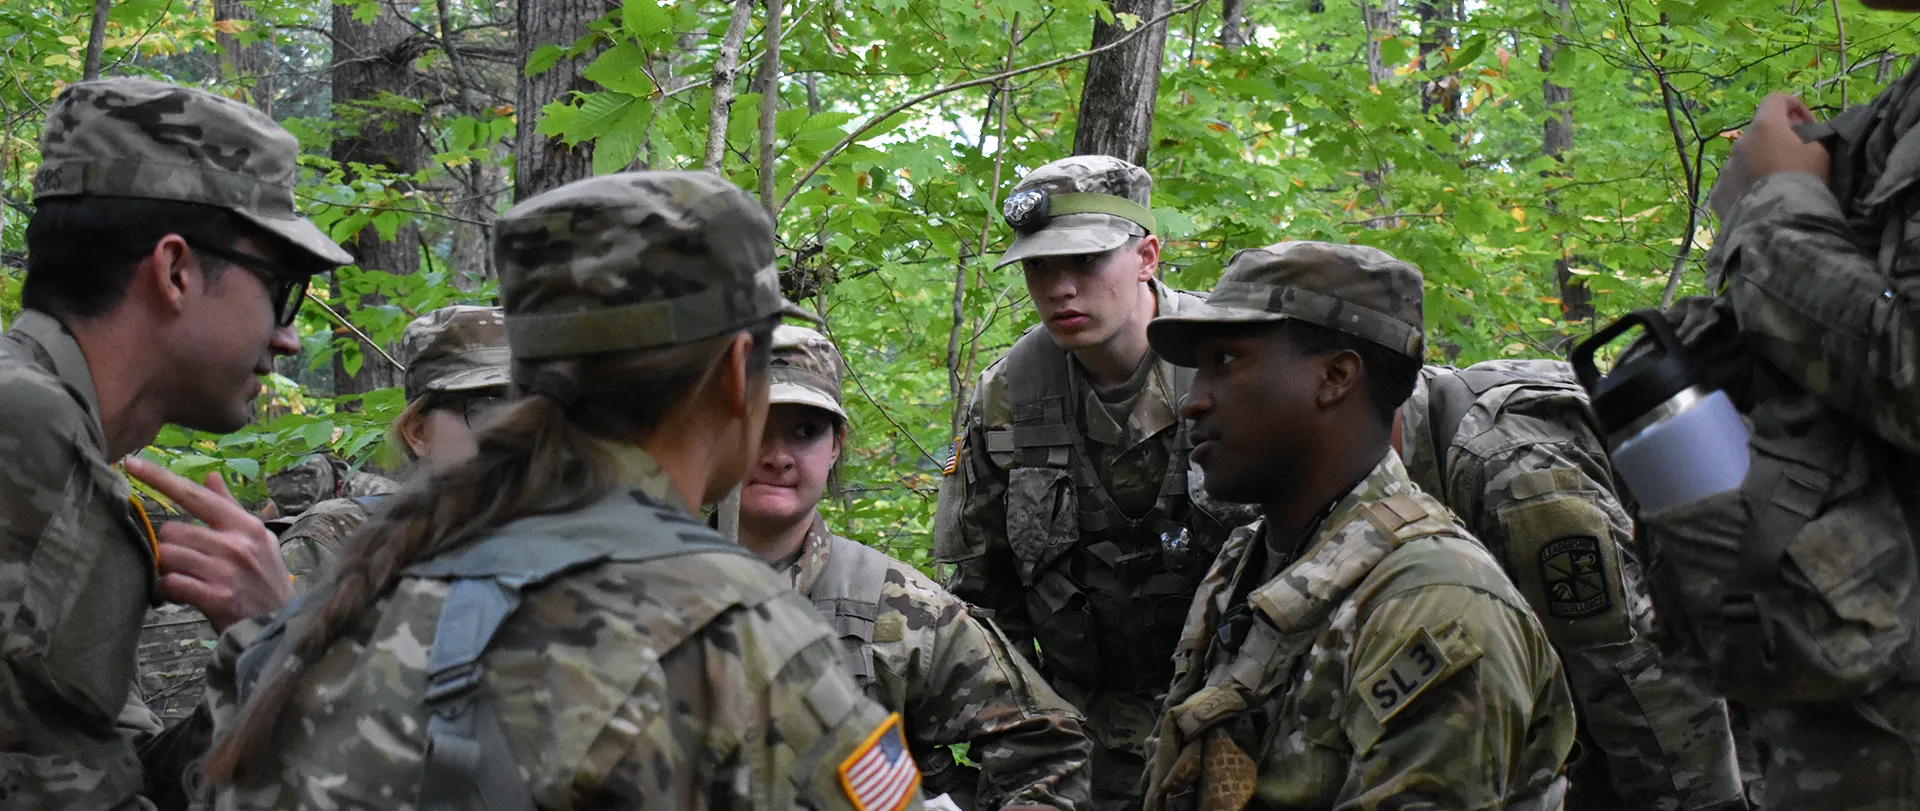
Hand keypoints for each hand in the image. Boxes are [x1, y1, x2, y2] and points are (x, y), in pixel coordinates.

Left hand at [125, 457, 292, 632]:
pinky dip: (166, 590)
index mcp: (245, 525)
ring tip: (181, 579)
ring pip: (167, 556)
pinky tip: (176, 595)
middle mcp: (236, 543)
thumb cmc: (266, 582)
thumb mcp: (258, 540)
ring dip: (166, 570)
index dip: (161, 478)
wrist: (281, 627)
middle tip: (183, 563)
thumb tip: (210, 475)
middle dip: (169, 547)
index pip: (195, 495)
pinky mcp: (216, 597)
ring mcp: (226, 570)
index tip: (132, 463)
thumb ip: (229, 508)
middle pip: (172, 531)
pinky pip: (170, 584)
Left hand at [1713, 94, 1830, 217]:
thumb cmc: (1804, 181)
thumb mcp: (1820, 152)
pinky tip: (1760, 201)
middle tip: (1793, 159)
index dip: (1793, 106)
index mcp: (1764, 127)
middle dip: (1775, 140)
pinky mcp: (1718, 193)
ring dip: (1758, 164)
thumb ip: (1809, 136)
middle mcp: (1739, 143)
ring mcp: (1725, 169)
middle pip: (1758, 133)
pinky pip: (1733, 183)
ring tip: (1776, 185)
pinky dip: (1746, 187)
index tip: (1807, 125)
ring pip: (1743, 160)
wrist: (1779, 221)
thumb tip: (1799, 135)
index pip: (1774, 100)